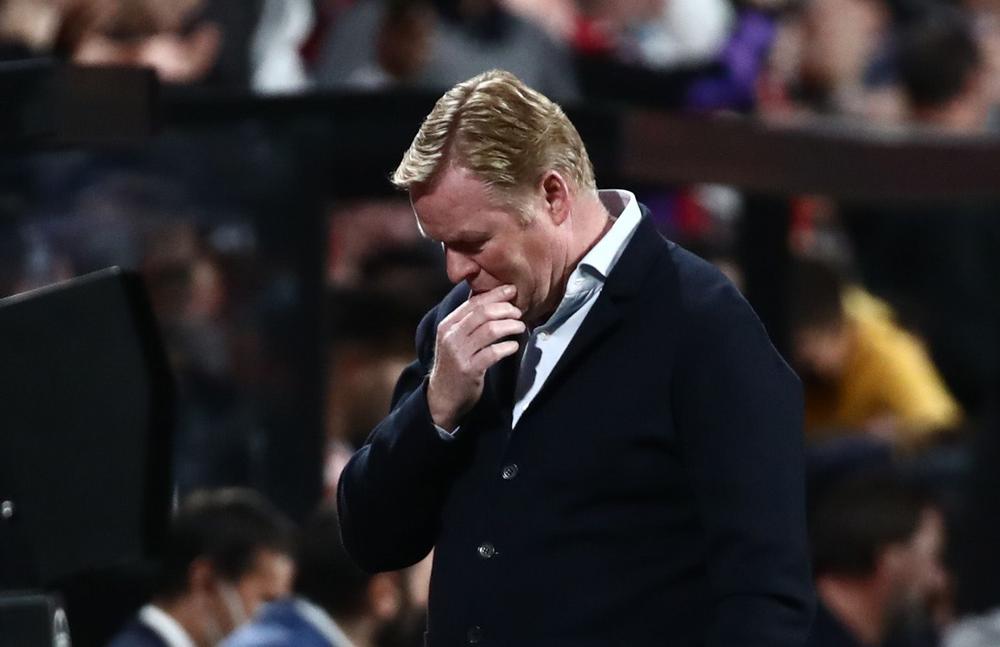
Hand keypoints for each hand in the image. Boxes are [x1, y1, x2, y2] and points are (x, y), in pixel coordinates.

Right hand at [427, 285, 524, 429]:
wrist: (443, 396)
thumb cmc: (454, 364)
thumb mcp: (454, 339)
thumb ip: (468, 321)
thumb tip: (491, 299)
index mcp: (447, 325)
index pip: (473, 302)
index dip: (495, 294)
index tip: (511, 290)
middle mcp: (451, 337)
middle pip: (482, 313)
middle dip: (505, 309)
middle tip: (518, 311)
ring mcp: (459, 354)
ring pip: (489, 330)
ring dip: (510, 326)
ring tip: (520, 327)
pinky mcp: (469, 370)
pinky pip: (492, 353)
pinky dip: (507, 347)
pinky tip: (514, 346)